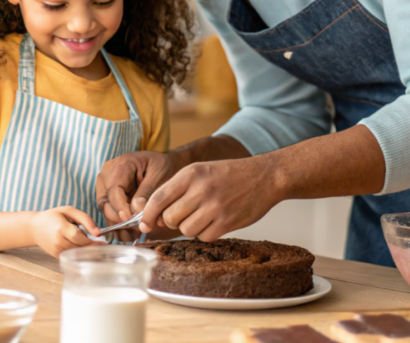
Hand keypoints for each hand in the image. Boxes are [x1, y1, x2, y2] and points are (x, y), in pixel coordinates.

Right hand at [31, 206, 100, 257]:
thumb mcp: (69, 211)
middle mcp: (58, 241)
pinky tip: (82, 247)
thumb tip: (98, 233)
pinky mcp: (56, 255)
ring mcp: (56, 249)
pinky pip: (72, 256)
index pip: (80, 238)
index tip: (104, 242)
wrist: (35, 228)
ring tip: (91, 244)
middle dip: (92, 246)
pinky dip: (78, 252)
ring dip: (86, 250)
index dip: (92, 241)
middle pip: (80, 247)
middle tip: (101, 244)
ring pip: (77, 253)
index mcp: (61, 228)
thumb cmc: (53, 216)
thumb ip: (85, 219)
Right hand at [95, 150, 185, 226]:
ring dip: (119, 226)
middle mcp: (108, 175)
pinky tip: (131, 234)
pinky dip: (120, 226)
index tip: (131, 219)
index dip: (120, 207)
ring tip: (135, 235)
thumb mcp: (159, 175)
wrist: (164, 165)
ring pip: (106, 211)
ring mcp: (106, 187)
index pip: (113, 190)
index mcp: (120, 165)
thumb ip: (147, 192)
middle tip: (136, 228)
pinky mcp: (110, 199)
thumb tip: (135, 212)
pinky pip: (110, 214)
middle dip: (120, 219)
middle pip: (106, 202)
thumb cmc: (162, 166)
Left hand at [139, 155, 281, 240]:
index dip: (148, 214)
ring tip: (202, 217)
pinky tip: (214, 222)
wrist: (264, 177)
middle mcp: (201, 189)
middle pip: (170, 217)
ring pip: (186, 230)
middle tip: (183, 215)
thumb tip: (156, 217)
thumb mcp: (201, 171)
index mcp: (191, 174)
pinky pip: (204, 237)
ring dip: (190, 227)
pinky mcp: (227, 222)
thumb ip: (178, 190)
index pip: (158, 198)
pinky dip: (206, 234)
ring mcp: (215, 206)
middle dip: (172, 221)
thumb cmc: (229, 175)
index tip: (144, 224)